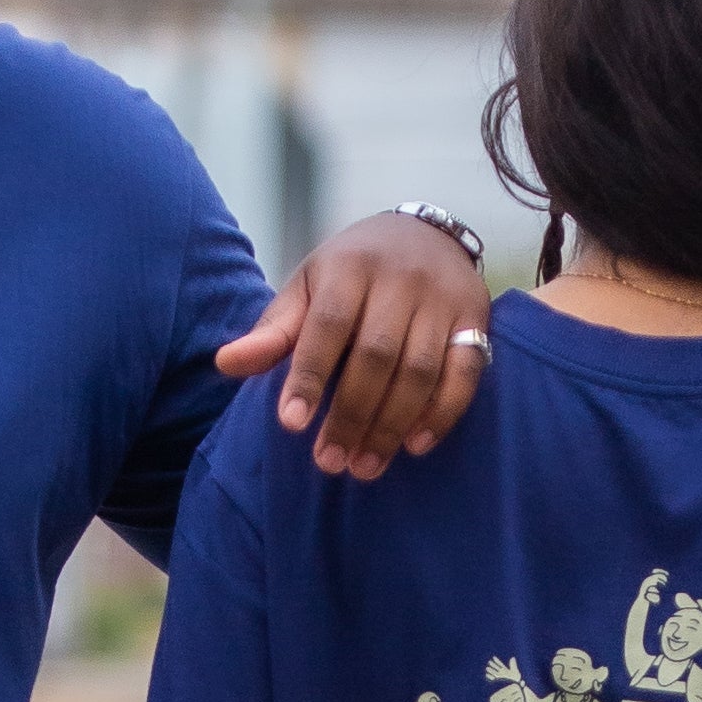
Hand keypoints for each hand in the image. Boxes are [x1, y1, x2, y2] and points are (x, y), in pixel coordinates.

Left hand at [215, 220, 492, 477]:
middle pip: (377, 356)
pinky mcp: (476, 318)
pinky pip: (466, 372)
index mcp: (350, 266)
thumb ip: (274, 330)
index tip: (292, 423)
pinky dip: (442, 413)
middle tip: (329, 462)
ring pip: (420, 370)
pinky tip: (415, 444)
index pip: (329, 326)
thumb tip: (225, 365)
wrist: (426, 234)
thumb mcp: (309, 287)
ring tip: (365, 466)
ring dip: (391, 425)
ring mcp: (443, 299)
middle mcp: (400, 279)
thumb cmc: (353, 271)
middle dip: (351, 414)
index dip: (310, 375)